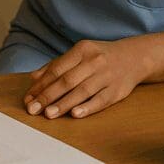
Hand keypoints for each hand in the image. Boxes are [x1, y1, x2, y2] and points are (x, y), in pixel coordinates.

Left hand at [24, 39, 146, 118]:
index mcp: (82, 50)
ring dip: (64, 104)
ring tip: (48, 114)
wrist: (134, 57)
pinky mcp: (117, 91)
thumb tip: (33, 78)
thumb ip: (56, 65)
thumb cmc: (100, 57)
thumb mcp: (80, 54)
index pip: (57, 68)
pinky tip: (75, 114)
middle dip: (48, 96)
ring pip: (82, 91)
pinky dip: (87, 107)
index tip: (29, 97)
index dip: (41, 84)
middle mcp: (95, 62)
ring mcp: (107, 76)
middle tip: (33, 109)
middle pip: (67, 80)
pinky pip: (100, 100)